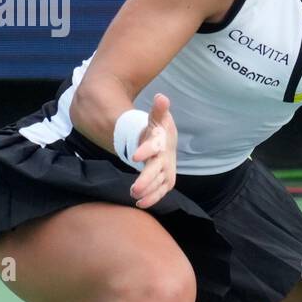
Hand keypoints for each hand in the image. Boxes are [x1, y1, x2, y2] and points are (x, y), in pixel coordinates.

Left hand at [129, 93, 177, 208]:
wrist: (167, 142)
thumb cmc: (159, 130)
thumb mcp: (158, 118)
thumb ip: (158, 110)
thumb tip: (161, 97)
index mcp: (162, 142)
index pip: (154, 147)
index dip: (145, 151)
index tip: (134, 156)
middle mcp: (166, 158)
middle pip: (157, 170)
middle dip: (147, 180)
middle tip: (134, 189)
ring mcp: (166, 170)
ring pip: (159, 183)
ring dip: (148, 191)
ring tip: (134, 195)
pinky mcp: (165, 180)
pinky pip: (160, 191)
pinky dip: (152, 198)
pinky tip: (140, 203)